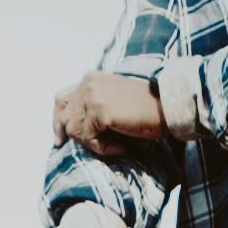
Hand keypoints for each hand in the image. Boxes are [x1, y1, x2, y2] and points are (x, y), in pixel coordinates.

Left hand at [51, 66, 176, 158]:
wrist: (169, 108)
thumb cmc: (146, 110)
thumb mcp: (113, 102)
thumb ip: (92, 108)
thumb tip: (67, 130)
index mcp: (91, 79)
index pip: (61, 100)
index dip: (58, 120)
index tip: (59, 139)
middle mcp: (88, 83)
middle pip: (65, 119)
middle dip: (80, 137)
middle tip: (99, 147)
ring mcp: (92, 96)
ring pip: (76, 132)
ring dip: (96, 144)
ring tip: (119, 144)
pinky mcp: (100, 111)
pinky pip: (90, 140)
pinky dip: (105, 149)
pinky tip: (124, 146)